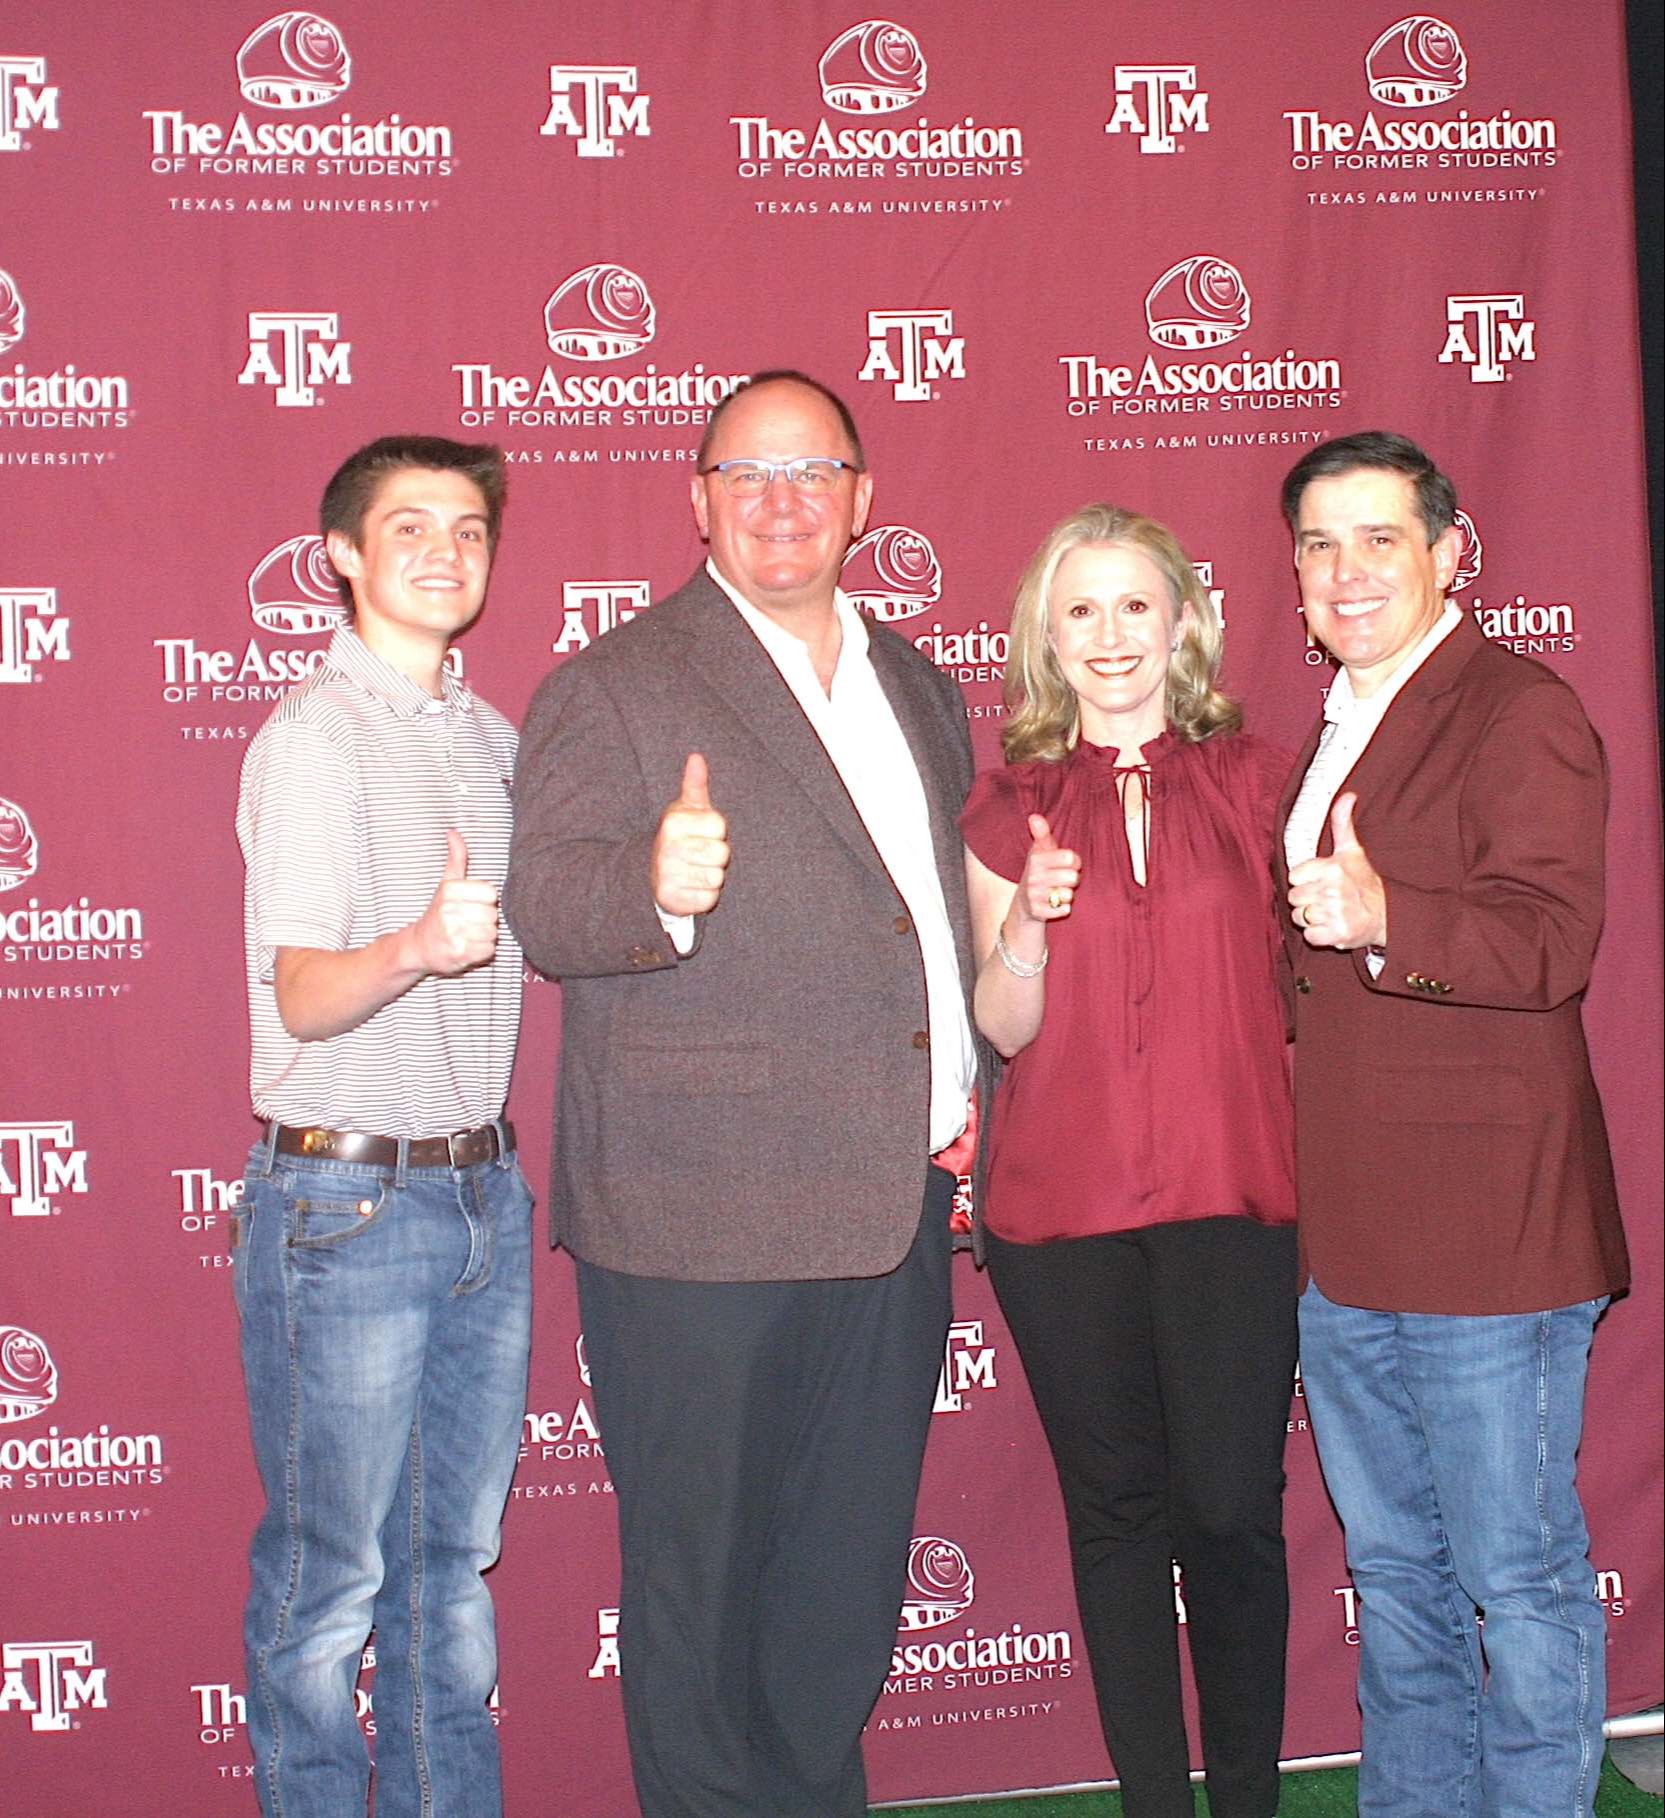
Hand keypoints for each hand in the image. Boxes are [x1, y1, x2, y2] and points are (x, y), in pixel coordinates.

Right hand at [412, 830, 500, 975]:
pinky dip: (482, 952)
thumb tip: (453, 831)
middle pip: (493, 914)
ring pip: (492, 933)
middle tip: (467, 923)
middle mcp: (449, 911)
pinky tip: (467, 948)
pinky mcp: (458, 954)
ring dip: (484, 937)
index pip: (490, 893)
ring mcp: (452, 934)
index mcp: (450, 891)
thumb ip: (456, 859)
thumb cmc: (437, 914)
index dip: (484, 901)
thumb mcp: (446, 884)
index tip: (470, 905)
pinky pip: (488, 950)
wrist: (418, 947)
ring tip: (467, 936)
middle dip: (484, 920)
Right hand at [652, 753, 729, 916]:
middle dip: (715, 857)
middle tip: (699, 856)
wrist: (653, 875)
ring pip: (717, 877)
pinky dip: (704, 897)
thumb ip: (695, 785)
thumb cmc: (680, 837)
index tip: (701, 834)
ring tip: (694, 871)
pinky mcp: (672, 898)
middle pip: (722, 853)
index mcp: (674, 821)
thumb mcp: (686, 810)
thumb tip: (697, 757)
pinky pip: (708, 899)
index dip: (716, 832)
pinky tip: (690, 888)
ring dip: (710, 877)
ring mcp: (668, 874)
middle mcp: (668, 847)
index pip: (720, 826)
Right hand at [1013, 814, 1080, 922]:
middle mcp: (1033, 877)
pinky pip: (1064, 910)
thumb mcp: (1040, 851)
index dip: (1074, 861)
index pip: (1069, 857)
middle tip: (1064, 879)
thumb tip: (1034, 816)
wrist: (1024, 902)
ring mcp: (1035, 896)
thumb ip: (1041, 833)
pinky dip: (1063, 908)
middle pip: (1072, 877)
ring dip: (1067, 894)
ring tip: (1058, 891)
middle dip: (1072, 879)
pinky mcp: (1038, 912)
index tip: (1068, 863)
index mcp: (1036, 860)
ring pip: (1068, 895)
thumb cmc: (1039, 871)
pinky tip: (1055, 904)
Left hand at [1288, 793, 1386, 949]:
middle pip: (1294, 898)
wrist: (1386, 915)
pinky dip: (1318, 935)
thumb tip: (1347, 795)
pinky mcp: (1336, 934)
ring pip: (1299, 917)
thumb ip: (1342, 823)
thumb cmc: (1364, 881)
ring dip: (1311, 918)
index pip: (1293, 876)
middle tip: (1327, 898)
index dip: (1305, 880)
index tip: (1322, 881)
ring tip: (1330, 912)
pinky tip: (1332, 926)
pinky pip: (1309, 935)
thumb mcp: (1352, 850)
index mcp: (1331, 868)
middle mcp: (1332, 889)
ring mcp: (1334, 913)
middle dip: (1307, 900)